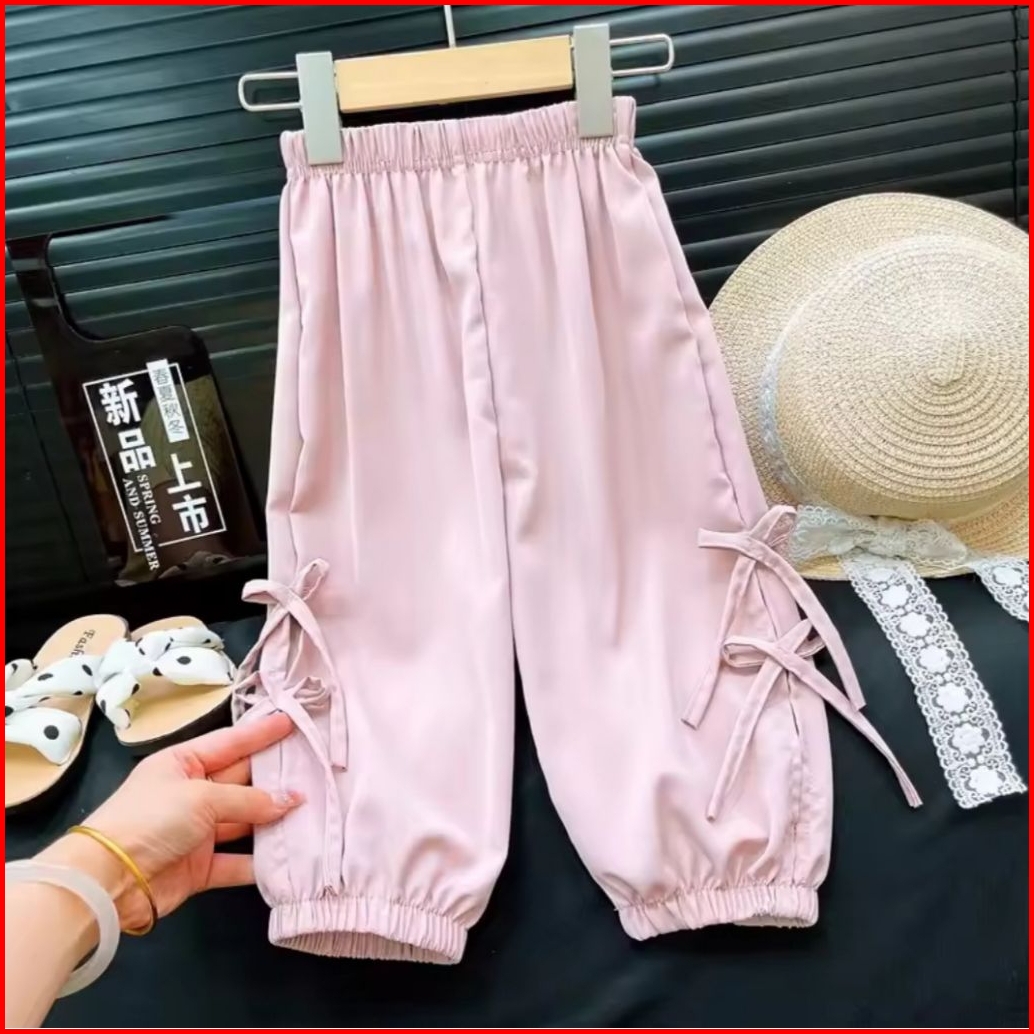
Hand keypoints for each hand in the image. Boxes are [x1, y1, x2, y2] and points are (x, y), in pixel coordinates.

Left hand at [43, 713, 300, 930]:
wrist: (110, 880)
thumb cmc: (151, 819)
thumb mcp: (201, 798)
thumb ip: (250, 801)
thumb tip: (293, 801)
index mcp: (183, 763)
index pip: (231, 743)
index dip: (261, 732)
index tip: (292, 720)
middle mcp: (192, 794)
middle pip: (242, 781)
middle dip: (276, 776)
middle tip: (316, 767)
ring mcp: (197, 832)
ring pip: (245, 821)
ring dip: (274, 820)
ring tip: (314, 810)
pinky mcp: (201, 867)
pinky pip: (238, 861)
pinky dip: (261, 862)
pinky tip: (290, 856)